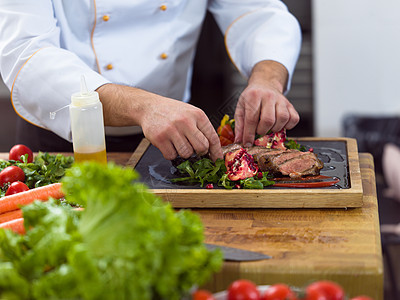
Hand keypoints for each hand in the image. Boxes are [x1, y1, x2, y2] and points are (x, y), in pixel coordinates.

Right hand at [97, 83, 222, 160]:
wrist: (149, 107)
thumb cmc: (172, 112)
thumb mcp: (191, 114)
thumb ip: (202, 128)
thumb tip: (212, 150)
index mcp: (197, 115)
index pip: (212, 137)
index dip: (216, 151)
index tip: (217, 159)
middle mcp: (186, 121)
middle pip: (201, 148)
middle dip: (199, 152)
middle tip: (194, 150)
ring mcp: (172, 130)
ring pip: (187, 154)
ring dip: (183, 153)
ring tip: (178, 143)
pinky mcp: (160, 138)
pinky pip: (171, 156)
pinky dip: (171, 154)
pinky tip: (169, 144)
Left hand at [234, 60, 299, 145]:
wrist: (264, 84)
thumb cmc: (251, 98)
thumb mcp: (240, 108)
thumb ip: (239, 125)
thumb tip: (238, 141)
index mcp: (253, 96)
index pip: (251, 119)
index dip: (249, 134)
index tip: (247, 143)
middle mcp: (268, 96)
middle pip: (268, 120)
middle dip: (262, 131)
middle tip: (259, 131)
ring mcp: (281, 100)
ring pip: (283, 119)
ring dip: (275, 129)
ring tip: (269, 128)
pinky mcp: (290, 105)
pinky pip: (294, 119)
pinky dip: (288, 126)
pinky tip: (279, 125)